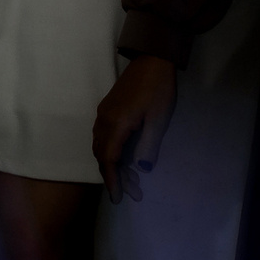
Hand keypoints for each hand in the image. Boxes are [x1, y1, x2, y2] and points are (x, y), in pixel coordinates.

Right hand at [94, 55, 176, 202]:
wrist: (151, 61)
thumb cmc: (158, 90)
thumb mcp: (159, 120)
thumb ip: (148, 145)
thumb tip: (142, 169)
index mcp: (116, 124)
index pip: (108, 158)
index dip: (112, 180)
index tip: (119, 198)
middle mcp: (104, 120)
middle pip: (101, 154)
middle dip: (114, 176)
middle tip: (132, 192)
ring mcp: (103, 114)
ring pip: (101, 146)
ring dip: (113, 165)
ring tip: (132, 179)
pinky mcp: (107, 110)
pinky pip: (103, 137)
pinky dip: (111, 152)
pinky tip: (125, 158)